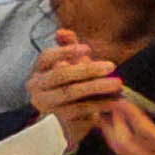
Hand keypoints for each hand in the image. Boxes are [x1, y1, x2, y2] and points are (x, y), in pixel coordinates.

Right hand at [25, 31, 123, 147]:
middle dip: (86, 69)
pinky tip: (114, 100)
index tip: (88, 48)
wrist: (64, 123)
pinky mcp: (58, 120)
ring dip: (96, 87)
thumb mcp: (70, 66)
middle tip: (111, 66)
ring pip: (70, 93)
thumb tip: (63, 31)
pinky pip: (79, 110)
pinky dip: (99, 104)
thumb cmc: (69, 88)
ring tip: (117, 84)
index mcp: (39, 71)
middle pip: (60, 75)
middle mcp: (37, 88)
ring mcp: (46, 105)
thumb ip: (68, 48)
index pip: (46, 57)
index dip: (65, 51)